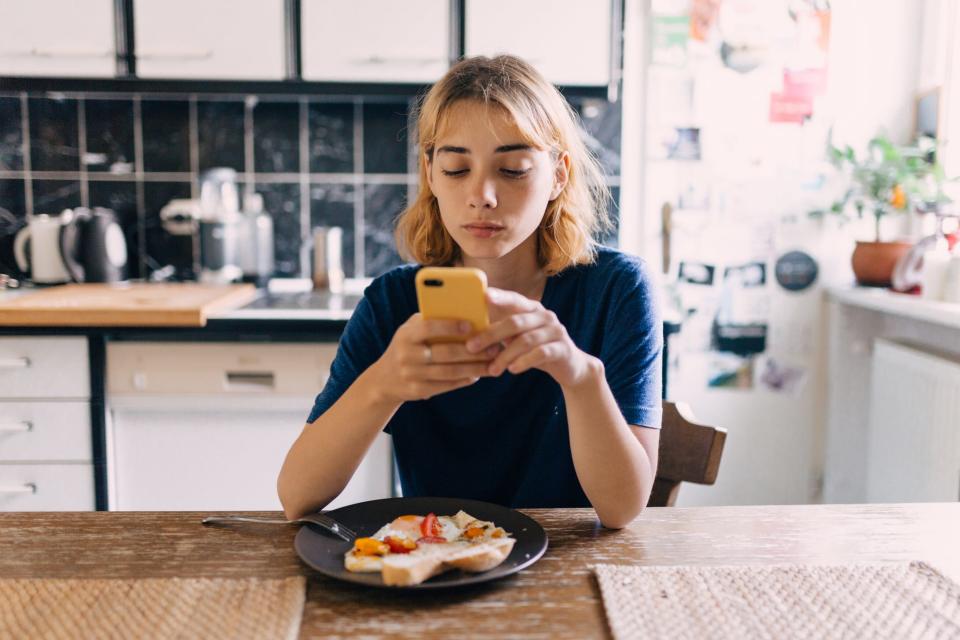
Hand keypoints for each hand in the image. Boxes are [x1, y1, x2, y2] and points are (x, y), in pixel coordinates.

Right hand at [371, 313, 498, 403]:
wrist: (383, 380)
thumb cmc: (406, 346)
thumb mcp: (410, 331)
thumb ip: (431, 320)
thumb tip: (463, 312)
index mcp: (406, 335)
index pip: (428, 328)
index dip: (449, 326)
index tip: (470, 324)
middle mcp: (407, 355)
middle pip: (445, 353)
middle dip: (473, 350)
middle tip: (494, 347)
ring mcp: (412, 375)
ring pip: (449, 372)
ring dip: (474, 368)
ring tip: (492, 363)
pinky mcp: (418, 391)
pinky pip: (446, 386)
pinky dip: (464, 380)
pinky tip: (478, 375)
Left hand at [465, 288, 598, 388]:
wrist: (570, 367)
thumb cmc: (535, 350)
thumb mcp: (517, 338)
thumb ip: (500, 332)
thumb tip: (467, 333)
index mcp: (532, 308)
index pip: (514, 298)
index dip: (500, 296)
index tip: (483, 296)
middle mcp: (545, 316)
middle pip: (515, 321)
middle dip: (491, 334)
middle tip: (471, 347)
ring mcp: (556, 331)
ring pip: (526, 340)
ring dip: (505, 355)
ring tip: (492, 369)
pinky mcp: (563, 348)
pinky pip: (541, 353)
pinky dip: (524, 361)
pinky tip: (512, 370)